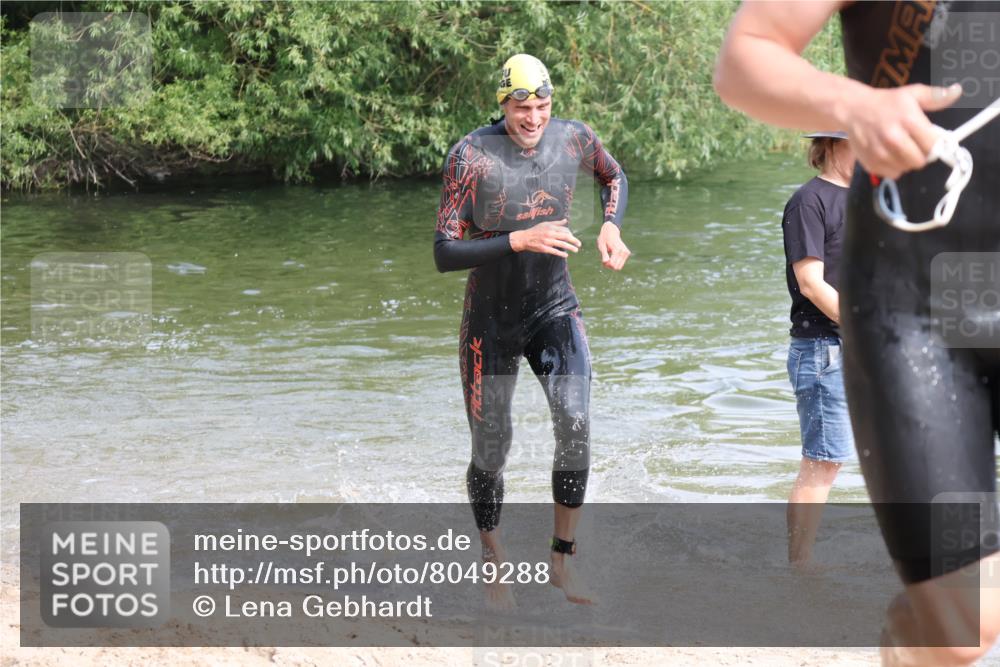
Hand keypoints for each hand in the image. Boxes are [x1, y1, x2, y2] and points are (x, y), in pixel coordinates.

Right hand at [509, 219, 580, 257]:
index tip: (573, 237)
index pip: (564, 230)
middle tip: (579, 244)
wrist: (524, 238)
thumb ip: (556, 223)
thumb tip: (565, 220)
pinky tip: (566, 255)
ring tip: (576, 250)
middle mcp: (550, 233)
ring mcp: (547, 241)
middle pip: (565, 236)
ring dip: (570, 247)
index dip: (570, 234)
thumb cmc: (535, 230)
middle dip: (574, 240)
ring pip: (562, 244)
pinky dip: (561, 253)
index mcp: (551, 227)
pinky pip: (555, 251)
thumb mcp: (545, 224)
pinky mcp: (544, 248)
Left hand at [596, 222, 629, 270]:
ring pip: (619, 267)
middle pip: (616, 267)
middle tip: (605, 259)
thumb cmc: (605, 238)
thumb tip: (606, 262)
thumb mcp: (602, 246)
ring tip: (608, 258)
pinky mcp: (627, 253)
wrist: (611, 231)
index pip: (612, 264)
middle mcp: (623, 251)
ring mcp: (626, 253)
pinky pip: (620, 264)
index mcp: (617, 249)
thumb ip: (604, 254)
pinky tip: (612, 257)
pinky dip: (615, 262)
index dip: (606, 265)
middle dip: (609, 266)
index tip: (603, 260)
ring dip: (612, 265)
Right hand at [841, 83, 961, 179]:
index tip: (930, 139)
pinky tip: (889, 154)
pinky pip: (892, 174)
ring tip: (900, 148)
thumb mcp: (912, 93)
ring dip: (907, 161)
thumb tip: (957, 92)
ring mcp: (880, 153)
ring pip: (906, 168)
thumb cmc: (886, 102)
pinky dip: (894, 167)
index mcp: (908, 121)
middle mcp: (893, 139)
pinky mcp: (871, 164)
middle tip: (915, 144)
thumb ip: (935, 96)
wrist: (853, 110)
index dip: (935, 144)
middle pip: (920, 161)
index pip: (933, 145)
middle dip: (921, 154)